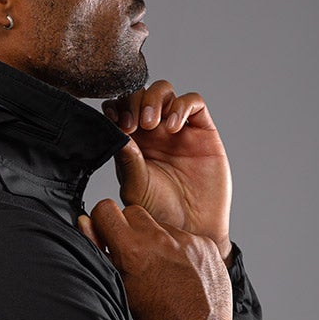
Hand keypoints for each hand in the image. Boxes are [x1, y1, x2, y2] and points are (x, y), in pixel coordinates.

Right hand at [77, 201, 232, 319]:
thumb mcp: (118, 289)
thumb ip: (99, 251)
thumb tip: (86, 223)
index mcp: (132, 250)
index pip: (106, 209)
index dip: (104, 222)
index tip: (108, 235)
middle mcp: (160, 239)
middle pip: (134, 212)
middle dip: (130, 229)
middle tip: (135, 255)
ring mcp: (186, 241)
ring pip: (162, 226)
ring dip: (158, 240)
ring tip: (162, 270)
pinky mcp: (206, 246)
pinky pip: (188, 238)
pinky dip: (183, 250)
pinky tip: (183, 273)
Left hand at [101, 82, 231, 261]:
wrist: (193, 228)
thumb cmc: (161, 213)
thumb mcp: (135, 187)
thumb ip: (126, 160)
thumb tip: (115, 132)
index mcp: (133, 142)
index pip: (121, 108)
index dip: (117, 107)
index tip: (115, 121)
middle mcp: (154, 131)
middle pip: (140, 93)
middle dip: (134, 101)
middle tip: (133, 123)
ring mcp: (178, 128)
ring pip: (164, 91)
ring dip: (154, 99)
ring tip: (151, 124)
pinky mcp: (202, 129)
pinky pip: (193, 102)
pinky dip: (181, 106)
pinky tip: (174, 127)